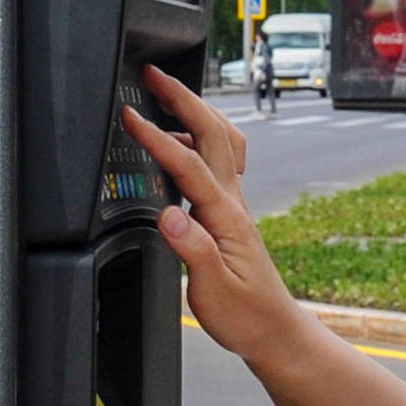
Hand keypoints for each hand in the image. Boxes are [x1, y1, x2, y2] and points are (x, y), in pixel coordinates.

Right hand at [126, 66, 306, 368]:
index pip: (187, 165)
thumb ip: (192, 250)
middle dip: (183, 98)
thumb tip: (168, 214)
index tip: (130, 117)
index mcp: (225, 217)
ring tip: (168, 93)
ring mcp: (234, 203)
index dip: (157, 138)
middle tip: (154, 75)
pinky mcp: (231, 211)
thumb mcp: (214, 290)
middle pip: (213, 133)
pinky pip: (219, 159)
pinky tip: (184, 140)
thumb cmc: (245, 315)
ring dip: (196, 110)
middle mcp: (233, 202)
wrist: (274, 330)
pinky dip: (201, 137)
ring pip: (222, 140)